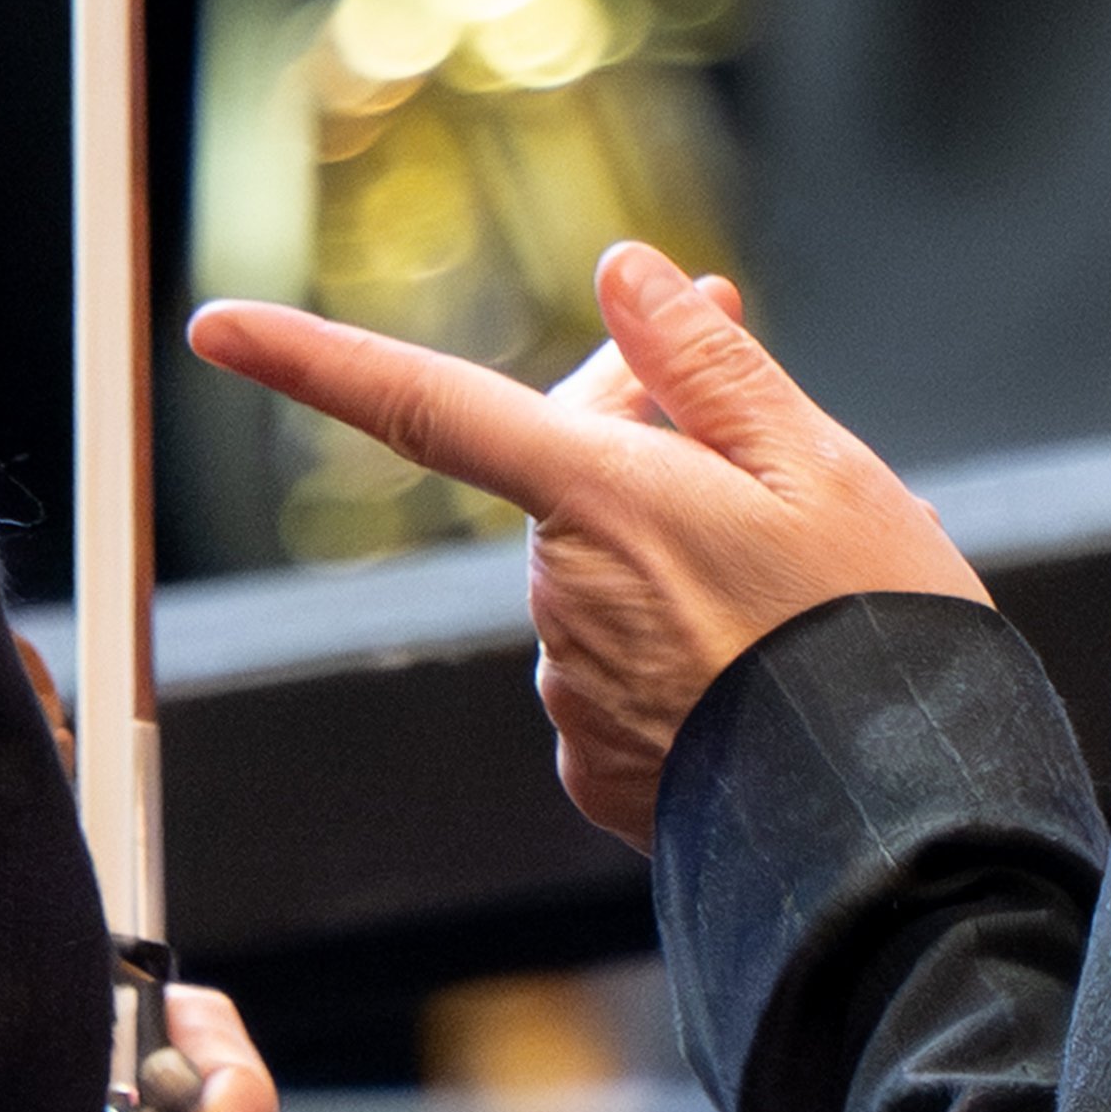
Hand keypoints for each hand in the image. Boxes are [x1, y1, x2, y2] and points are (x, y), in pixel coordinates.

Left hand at [185, 246, 989, 848]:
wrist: (895, 836)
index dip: (312, 359)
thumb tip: (625, 275)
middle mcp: (559, 595)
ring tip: (798, 596)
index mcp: (600, 499)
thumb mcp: (819, 467)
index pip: (426, 406)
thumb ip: (707, 366)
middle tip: (766, 452)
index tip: (215, 327)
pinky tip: (759, 673)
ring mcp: (569, 693)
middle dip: (638, 448)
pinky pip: (617, 678)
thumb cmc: (871, 637)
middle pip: (562, 484)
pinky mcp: (596, 770)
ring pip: (601, 583)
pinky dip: (676, 659)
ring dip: (673, 564)